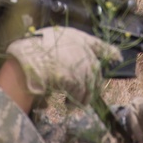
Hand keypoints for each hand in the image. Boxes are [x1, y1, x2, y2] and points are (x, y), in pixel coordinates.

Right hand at [5, 27, 120, 104]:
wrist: (25, 62)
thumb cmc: (29, 51)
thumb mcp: (45, 42)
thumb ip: (60, 51)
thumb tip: (63, 67)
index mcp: (75, 37)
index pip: (98, 44)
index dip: (109, 51)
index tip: (117, 57)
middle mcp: (82, 50)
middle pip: (94, 70)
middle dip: (90, 84)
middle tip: (84, 94)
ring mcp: (81, 65)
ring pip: (89, 84)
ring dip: (82, 96)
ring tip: (71, 104)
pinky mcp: (78, 80)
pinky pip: (80, 95)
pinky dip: (75, 102)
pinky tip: (67, 105)